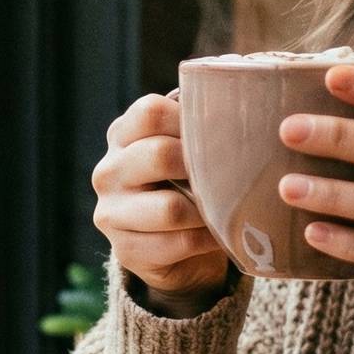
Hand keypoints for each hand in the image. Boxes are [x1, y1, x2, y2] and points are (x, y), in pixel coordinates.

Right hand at [91, 92, 232, 309]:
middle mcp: (108, 171)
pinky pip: (178, 243)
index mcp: (121, 135)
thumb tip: (245, 102)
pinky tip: (219, 235)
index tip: (219, 134)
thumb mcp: (185, 150)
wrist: (171, 249)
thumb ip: (198, 127)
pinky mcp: (125, 250)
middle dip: (203, 167)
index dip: (190, 120)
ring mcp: (111, 213)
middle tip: (231, 174)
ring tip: (228, 209)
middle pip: (160, 155)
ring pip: (171, 208)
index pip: (151, 112)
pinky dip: (207, 240)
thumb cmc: (187, 186)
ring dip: (208, 211)